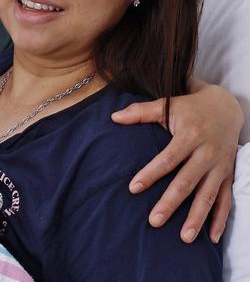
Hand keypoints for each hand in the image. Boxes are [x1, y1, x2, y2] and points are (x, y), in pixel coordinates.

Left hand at [112, 85, 241, 242]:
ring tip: (184, 238)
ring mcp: (220, 166)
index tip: (133, 189)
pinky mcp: (228, 175)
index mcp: (189, 136)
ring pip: (208, 195)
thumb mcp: (168, 104)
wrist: (227, 107)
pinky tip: (211, 237)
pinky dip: (220, 219)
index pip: (168, 159)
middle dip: (171, 203)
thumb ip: (141, 111)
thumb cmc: (190, 108)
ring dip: (197, 217)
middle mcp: (207, 153)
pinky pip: (226, 200)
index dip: (150, 174)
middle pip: (187, 182)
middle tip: (154, 221)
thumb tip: (114, 116)